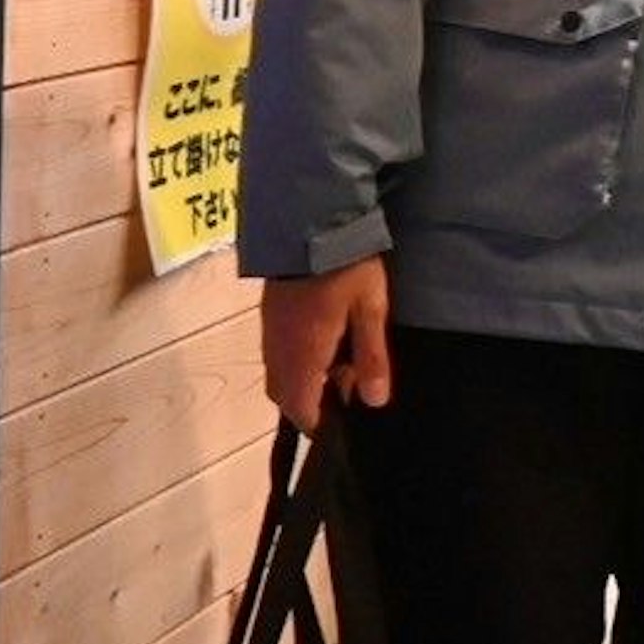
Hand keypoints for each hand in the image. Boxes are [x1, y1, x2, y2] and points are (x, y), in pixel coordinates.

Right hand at [260, 259, 392, 431]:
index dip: (323, 424)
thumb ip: (371, 357)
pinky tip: (327, 340)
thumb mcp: (371, 310)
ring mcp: (269, 332)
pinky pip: (279, 353)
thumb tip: (374, 403)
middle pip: (287, 397)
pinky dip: (299, 359)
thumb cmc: (347, 269)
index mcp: (301, 357)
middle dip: (313, 401)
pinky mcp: (269, 314)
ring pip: (281, 374)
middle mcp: (277, 352)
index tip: (348, 419)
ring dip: (306, 378)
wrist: (311, 220)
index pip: (301, 412)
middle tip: (349, 386)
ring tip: (342, 362)